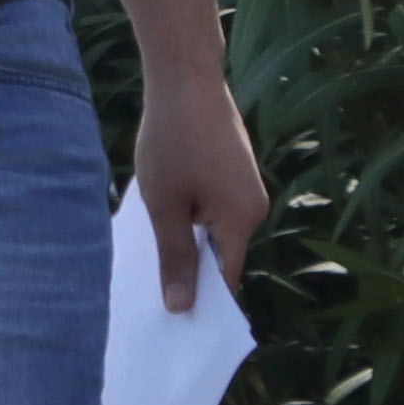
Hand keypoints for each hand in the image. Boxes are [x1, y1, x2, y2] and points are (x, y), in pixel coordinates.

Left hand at [134, 63, 262, 310]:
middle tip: (150, 295)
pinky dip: (190, 219)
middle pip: (222, 256)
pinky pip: (213, 210)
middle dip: (190, 273)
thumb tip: (182, 307)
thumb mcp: (163, 204)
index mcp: (242, 220)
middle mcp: (254, 208)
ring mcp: (247, 189)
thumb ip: (174, 256)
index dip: (201, 301)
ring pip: (215, 232)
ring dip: (186, 243)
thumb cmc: (172, 141)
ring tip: (149, 259)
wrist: (187, 80)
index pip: (225, 278)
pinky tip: (159, 220)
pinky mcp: (235, 174)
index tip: (172, 324)